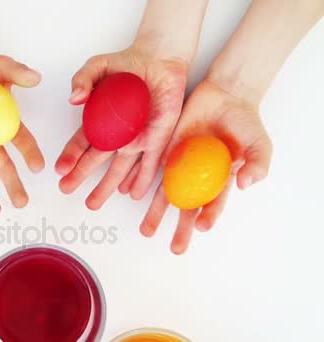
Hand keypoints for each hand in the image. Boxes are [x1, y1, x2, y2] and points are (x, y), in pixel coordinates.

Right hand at [56, 48, 187, 208]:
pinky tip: (133, 194)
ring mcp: (136, 139)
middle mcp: (116, 134)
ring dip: (107, 186)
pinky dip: (142, 179)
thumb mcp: (98, 66)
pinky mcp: (157, 139)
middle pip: (95, 160)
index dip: (70, 155)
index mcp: (99, 120)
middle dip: (80, 176)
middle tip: (66, 189)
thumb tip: (75, 98)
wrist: (159, 59)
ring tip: (92, 203)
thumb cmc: (127, 63)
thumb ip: (83, 79)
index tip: (59, 168)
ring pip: (120, 169)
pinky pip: (149, 163)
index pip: (81, 142)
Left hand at [141, 80, 272, 253]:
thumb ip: (258, 164)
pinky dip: (142, 182)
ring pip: (165, 192)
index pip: (213, 203)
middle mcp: (198, 176)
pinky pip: (151, 167)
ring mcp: (180, 163)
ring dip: (156, 212)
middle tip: (175, 249)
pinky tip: (132, 195)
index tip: (201, 226)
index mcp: (220, 179)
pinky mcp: (165, 148)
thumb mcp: (260, 144)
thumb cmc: (245, 121)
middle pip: (187, 206)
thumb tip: (245, 184)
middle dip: (180, 228)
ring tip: (147, 231)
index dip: (209, 215)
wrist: (224, 94)